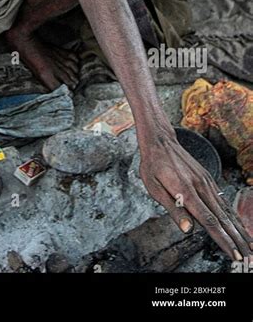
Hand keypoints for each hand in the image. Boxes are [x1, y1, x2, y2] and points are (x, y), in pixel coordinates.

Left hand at [139, 130, 252, 260]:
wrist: (160, 140)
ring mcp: (206, 182)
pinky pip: (223, 201)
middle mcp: (201, 187)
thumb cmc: (153, 166)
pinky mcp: (208, 179)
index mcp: (186, 191)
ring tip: (250, 246)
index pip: (209, 221)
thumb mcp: (154, 188)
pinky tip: (239, 226)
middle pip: (223, 219)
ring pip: (226, 210)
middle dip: (237, 240)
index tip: (234, 255)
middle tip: (248, 258)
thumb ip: (173, 209)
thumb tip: (189, 230)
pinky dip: (234, 215)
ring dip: (239, 230)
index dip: (223, 240)